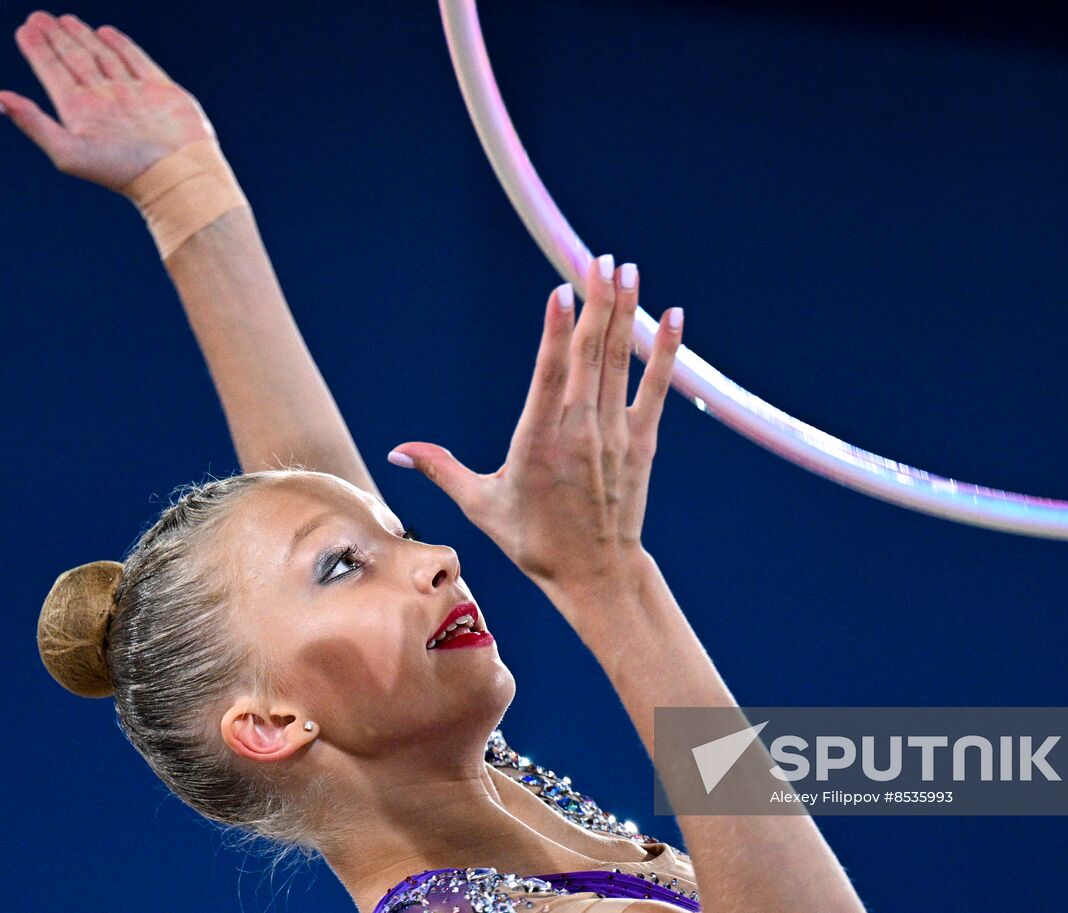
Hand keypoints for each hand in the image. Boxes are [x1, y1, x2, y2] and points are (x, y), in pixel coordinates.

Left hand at [0, 11, 215, 194]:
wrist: (179, 176)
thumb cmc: (124, 171)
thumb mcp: (68, 150)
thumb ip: (31, 122)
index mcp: (81, 113)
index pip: (53, 72)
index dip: (38, 50)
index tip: (26, 29)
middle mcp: (105, 101)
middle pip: (74, 60)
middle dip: (57, 38)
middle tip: (40, 18)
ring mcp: (133, 94)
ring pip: (102, 56)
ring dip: (84, 37)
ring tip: (66, 20)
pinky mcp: (162, 91)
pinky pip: (137, 60)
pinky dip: (121, 45)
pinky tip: (106, 33)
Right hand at [389, 256, 683, 600]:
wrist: (595, 574)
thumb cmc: (533, 540)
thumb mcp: (481, 505)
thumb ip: (442, 469)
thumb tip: (397, 450)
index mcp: (537, 445)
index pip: (549, 378)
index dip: (555, 333)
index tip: (561, 291)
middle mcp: (580, 435)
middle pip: (588, 359)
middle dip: (596, 304)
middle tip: (598, 258)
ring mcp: (614, 437)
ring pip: (618, 365)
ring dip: (623, 314)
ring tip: (626, 270)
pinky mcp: (641, 443)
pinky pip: (656, 389)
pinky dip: (663, 352)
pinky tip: (671, 315)